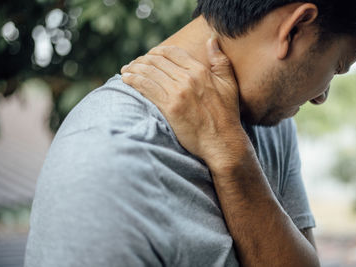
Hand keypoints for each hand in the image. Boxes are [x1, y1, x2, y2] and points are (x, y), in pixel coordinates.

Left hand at [120, 36, 247, 165]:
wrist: (222, 141)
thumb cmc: (226, 115)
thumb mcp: (229, 84)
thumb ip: (220, 60)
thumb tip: (211, 40)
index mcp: (200, 71)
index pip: (172, 52)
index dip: (157, 51)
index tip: (149, 56)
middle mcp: (187, 78)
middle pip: (157, 61)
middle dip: (142, 60)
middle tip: (133, 64)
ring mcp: (177, 93)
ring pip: (149, 72)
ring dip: (134, 69)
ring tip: (126, 71)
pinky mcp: (169, 107)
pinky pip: (146, 88)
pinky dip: (134, 81)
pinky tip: (126, 80)